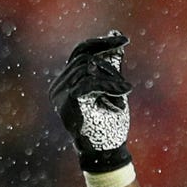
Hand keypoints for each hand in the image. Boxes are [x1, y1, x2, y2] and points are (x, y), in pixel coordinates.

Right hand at [48, 30, 132, 172]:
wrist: (107, 151)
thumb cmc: (110, 122)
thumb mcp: (112, 88)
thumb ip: (112, 64)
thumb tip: (115, 35)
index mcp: (67, 80)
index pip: (80, 52)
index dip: (101, 43)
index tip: (123, 39)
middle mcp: (59, 85)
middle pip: (85, 59)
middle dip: (110, 68)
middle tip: (126, 82)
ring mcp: (61, 94)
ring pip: (88, 70)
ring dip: (112, 80)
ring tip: (125, 91)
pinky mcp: (70, 102)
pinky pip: (89, 84)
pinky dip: (109, 86)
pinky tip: (123, 92)